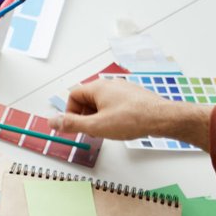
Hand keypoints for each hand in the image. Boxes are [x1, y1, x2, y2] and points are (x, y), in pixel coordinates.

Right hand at [59, 78, 209, 148]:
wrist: (163, 118)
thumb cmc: (133, 119)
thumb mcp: (96, 126)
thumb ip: (71, 124)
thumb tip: (52, 121)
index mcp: (98, 87)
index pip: (73, 96)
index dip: (71, 113)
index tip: (76, 127)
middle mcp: (110, 84)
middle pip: (87, 99)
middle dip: (85, 116)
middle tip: (92, 131)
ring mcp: (123, 89)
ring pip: (101, 103)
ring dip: (98, 117)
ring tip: (107, 130)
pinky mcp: (133, 96)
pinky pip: (114, 104)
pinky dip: (111, 115)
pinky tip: (120, 126)